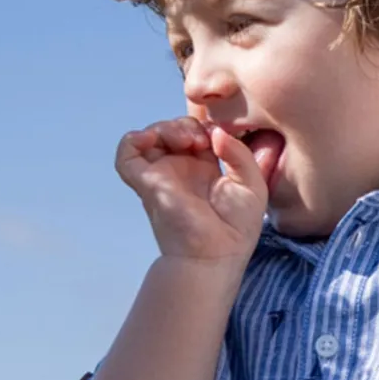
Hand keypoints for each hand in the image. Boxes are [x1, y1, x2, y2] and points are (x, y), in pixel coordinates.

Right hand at [116, 118, 267, 262]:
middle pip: (173, 130)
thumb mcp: (252, 185)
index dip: (205, 127)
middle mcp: (180, 170)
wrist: (214, 255)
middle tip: (199, 140)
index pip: (197, 133)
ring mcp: (161, 174)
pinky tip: (152, 139)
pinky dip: (133, 140)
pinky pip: (126, 154)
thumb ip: (240, 154)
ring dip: (166, 128)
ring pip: (151, 136)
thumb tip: (216, 132)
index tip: (218, 138)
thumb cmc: (236, 228)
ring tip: (185, 141)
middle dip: (185, 125)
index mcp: (205, 169)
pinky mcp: (146, 182)